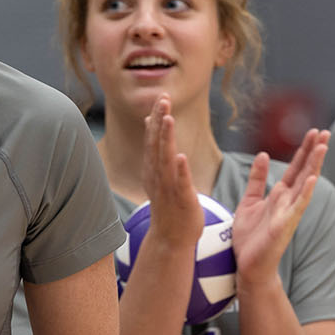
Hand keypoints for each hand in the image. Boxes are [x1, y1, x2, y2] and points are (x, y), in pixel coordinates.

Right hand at [140, 95, 200, 248]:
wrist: (170, 237)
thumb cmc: (168, 204)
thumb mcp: (159, 172)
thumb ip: (156, 147)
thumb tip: (152, 120)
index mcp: (153, 168)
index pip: (153, 138)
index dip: (157, 117)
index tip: (161, 97)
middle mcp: (158, 175)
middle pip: (157, 143)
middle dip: (160, 121)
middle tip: (163, 99)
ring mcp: (168, 187)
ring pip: (166, 159)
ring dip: (166, 139)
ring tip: (168, 119)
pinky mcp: (182, 200)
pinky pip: (180, 183)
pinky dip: (180, 170)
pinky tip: (181, 156)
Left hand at [231, 129, 328, 286]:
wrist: (248, 266)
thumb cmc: (250, 237)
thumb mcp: (250, 201)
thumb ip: (257, 179)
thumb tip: (264, 154)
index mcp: (280, 195)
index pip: (296, 167)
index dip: (304, 149)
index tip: (313, 131)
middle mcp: (288, 202)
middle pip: (304, 171)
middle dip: (313, 151)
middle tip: (325, 131)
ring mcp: (289, 213)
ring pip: (304, 185)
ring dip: (314, 166)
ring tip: (323, 147)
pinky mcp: (284, 226)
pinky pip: (296, 207)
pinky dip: (304, 193)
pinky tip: (312, 180)